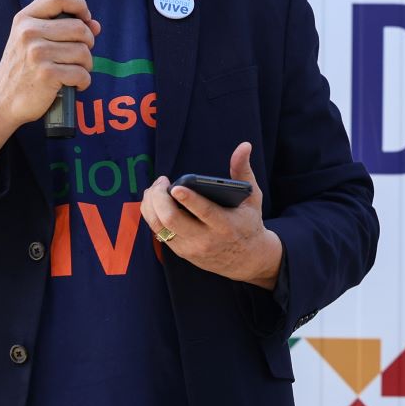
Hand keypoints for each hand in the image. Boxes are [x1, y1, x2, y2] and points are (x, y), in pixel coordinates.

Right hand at [0, 0, 100, 164]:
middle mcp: (29, 33)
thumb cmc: (23, 67)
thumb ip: (62, 28)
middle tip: (77, 56)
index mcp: (25, 19)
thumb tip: (95, 25)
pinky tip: (72, 85)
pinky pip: (82, 74)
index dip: (79, 6)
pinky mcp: (47, 74)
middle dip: (87, 44)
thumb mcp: (32, 40)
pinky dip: (83, 82)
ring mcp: (37, 53)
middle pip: (80, 28)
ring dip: (85, 65)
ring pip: (84, 52)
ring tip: (71, 71)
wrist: (2, 99)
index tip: (85, 19)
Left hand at [139, 142, 282, 287]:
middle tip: (160, 182)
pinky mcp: (180, 252)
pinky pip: (158, 232)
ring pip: (159, 227)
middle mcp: (206, 240)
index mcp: (226, 225)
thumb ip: (244, 171)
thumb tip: (244, 145)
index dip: (189, 200)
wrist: (247, 260)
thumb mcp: (253, 198)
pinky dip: (152, 215)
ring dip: (151, 205)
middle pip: (172, 220)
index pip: (204, 213)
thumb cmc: (249, 223)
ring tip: (154, 189)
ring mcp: (190, 248)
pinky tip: (155, 202)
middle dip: (159, 198)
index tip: (176, 187)